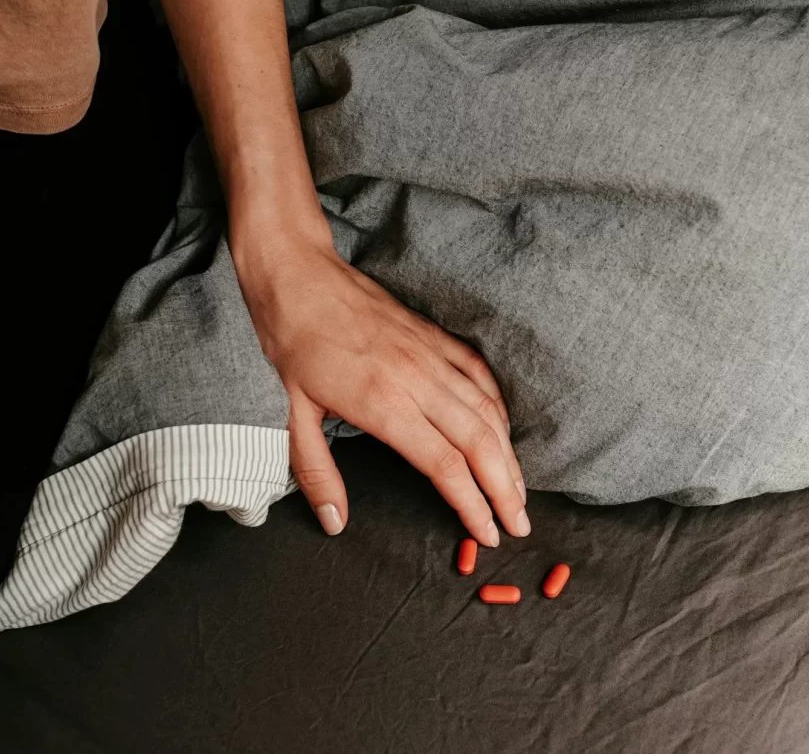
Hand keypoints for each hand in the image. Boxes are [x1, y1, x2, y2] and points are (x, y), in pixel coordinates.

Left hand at [232, 222, 527, 546]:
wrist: (297, 276)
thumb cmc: (290, 343)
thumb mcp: (289, 415)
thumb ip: (315, 474)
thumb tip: (334, 522)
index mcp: (383, 403)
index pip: (445, 465)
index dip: (472, 504)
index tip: (487, 534)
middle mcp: (417, 379)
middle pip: (479, 442)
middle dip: (506, 489)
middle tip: (520, 525)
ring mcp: (430, 354)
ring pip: (487, 410)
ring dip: (508, 455)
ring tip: (519, 489)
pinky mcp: (434, 336)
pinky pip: (481, 375)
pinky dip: (499, 407)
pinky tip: (504, 431)